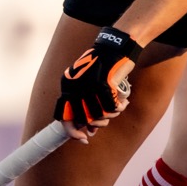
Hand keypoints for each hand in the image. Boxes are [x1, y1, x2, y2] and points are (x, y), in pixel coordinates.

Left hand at [54, 26, 141, 141]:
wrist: (116, 46)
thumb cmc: (104, 67)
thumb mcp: (88, 84)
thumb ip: (87, 106)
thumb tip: (90, 131)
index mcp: (67, 86)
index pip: (64, 116)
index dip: (72, 131)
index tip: (83, 139)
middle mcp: (75, 86)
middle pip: (83, 119)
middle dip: (96, 124)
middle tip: (106, 120)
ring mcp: (89, 85)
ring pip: (99, 115)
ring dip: (111, 114)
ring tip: (117, 107)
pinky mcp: (104, 84)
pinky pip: (112, 107)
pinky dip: (119, 107)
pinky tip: (123, 102)